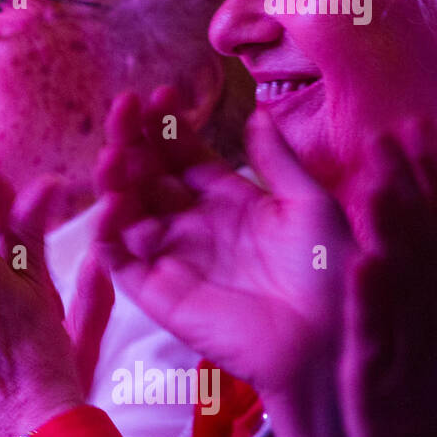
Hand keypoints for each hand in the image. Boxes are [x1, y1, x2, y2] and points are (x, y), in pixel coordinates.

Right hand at [93, 89, 353, 398]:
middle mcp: (194, 226)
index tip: (159, 95)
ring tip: (115, 153)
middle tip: (124, 108)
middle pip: (148, 176)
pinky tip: (113, 204)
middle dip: (132, 141)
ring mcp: (172, 258)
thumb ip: (277, 161)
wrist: (329, 341)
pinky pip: (119, 260)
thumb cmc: (330, 275)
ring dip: (114, 179)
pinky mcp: (157, 293)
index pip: (184, 156)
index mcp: (229, 203)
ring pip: (126, 211)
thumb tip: (257, 113)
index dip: (168, 127)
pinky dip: (106, 233)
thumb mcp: (310, 205)